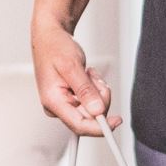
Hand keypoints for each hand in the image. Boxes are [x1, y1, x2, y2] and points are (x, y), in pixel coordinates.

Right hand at [32, 19, 117, 136]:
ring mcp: (65, 104)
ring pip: (94, 108)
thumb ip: (85, 90)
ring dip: (97, 90)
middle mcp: (57, 107)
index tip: (115, 122)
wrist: (50, 37)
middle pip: (90, 117)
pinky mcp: (72, 100)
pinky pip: (92, 101)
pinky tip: (86, 75)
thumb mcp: (72, 66)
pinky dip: (95, 88)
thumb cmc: (54, 47)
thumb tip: (97, 111)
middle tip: (94, 77)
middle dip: (99, 97)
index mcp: (53, 101)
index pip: (79, 125)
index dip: (99, 127)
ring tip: (87, 73)